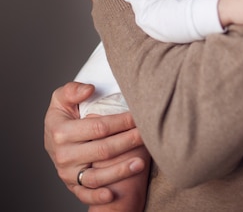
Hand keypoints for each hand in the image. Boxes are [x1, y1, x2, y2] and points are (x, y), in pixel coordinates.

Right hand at [44, 82, 145, 205]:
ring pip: (96, 177)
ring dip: (120, 171)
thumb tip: (90, 89)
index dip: (121, 122)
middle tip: (146, 134)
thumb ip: (73, 90)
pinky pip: (85, 195)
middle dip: (128, 142)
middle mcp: (63, 155)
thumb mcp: (61, 98)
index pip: (98, 127)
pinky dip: (98, 197)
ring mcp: (68, 173)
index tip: (138, 116)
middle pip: (102, 151)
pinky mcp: (72, 186)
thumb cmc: (63, 115)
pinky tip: (113, 194)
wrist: (52, 139)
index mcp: (61, 132)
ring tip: (141, 163)